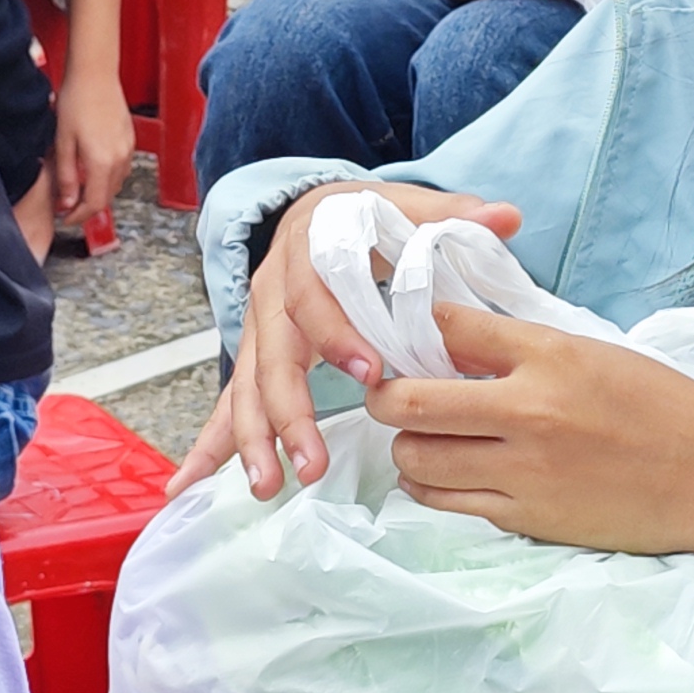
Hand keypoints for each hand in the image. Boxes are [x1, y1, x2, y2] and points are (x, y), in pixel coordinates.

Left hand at [49, 74, 136, 222]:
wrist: (95, 74)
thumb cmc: (76, 101)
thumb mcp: (62, 142)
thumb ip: (66, 176)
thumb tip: (67, 202)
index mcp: (102, 162)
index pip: (94, 204)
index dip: (79, 217)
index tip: (66, 218)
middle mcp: (120, 159)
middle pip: (107, 197)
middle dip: (88, 207)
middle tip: (68, 206)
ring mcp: (128, 150)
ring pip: (115, 184)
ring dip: (98, 192)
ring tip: (78, 188)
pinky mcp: (130, 141)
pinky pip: (121, 169)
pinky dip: (107, 177)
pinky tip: (92, 169)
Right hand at [175, 182, 526, 498]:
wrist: (320, 211)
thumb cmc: (368, 217)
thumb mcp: (405, 205)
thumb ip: (453, 214)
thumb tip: (506, 216)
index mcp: (309, 251)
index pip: (314, 294)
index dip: (335, 331)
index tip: (370, 370)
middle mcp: (272, 292)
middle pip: (272, 356)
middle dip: (289, 413)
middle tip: (311, 463)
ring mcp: (259, 329)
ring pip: (246, 388)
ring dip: (253, 440)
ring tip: (269, 487)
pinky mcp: (255, 358)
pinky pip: (229, 404)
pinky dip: (209, 445)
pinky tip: (187, 486)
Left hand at [368, 304, 693, 607]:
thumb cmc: (666, 409)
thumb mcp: (597, 354)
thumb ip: (524, 347)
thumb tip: (455, 339)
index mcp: (551, 356)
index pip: (450, 326)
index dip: (419, 327)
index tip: (411, 336)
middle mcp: (529, 411)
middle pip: (408, 400)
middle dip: (385, 394)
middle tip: (390, 392)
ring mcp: (523, 471)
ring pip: (416, 458)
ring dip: (406, 445)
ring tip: (421, 437)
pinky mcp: (526, 518)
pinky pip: (447, 502)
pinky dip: (432, 486)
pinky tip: (444, 474)